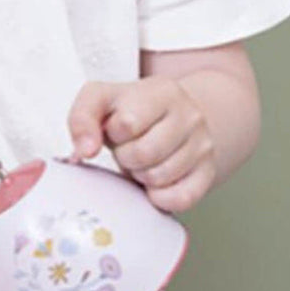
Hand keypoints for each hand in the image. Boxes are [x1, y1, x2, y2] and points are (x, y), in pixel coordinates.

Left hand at [66, 76, 215, 211]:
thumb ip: (82, 118)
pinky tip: (157, 180)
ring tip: (145, 160)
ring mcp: (203, 145)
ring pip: (159, 178)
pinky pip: (180, 199)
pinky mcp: (208, 173)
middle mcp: (189, 115)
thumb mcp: (102, 100)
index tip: (117, 127)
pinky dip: (160, 197)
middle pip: (144, 154)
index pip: (128, 123)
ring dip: (142, 175)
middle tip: (130, 147)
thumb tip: (83, 151)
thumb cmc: (135, 112)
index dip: (114, 132)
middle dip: (126, 156)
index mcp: (162, 92)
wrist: (177, 117)